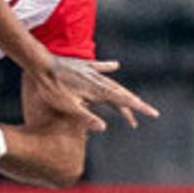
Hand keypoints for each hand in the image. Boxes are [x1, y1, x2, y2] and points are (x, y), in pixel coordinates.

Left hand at [25, 56, 158, 129]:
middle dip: (136, 104)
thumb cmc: (52, 88)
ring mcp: (91, 72)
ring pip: (113, 84)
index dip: (138, 108)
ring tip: (132, 101)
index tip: (153, 113)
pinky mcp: (83, 66)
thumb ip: (85, 118)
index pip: (123, 101)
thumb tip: (104, 127)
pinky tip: (116, 65)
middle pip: (122, 93)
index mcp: (97, 91)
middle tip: (150, 112)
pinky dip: (108, 67)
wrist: (40, 65)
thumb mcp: (67, 107)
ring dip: (123, 93)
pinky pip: (100, 67)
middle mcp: (98, 81)